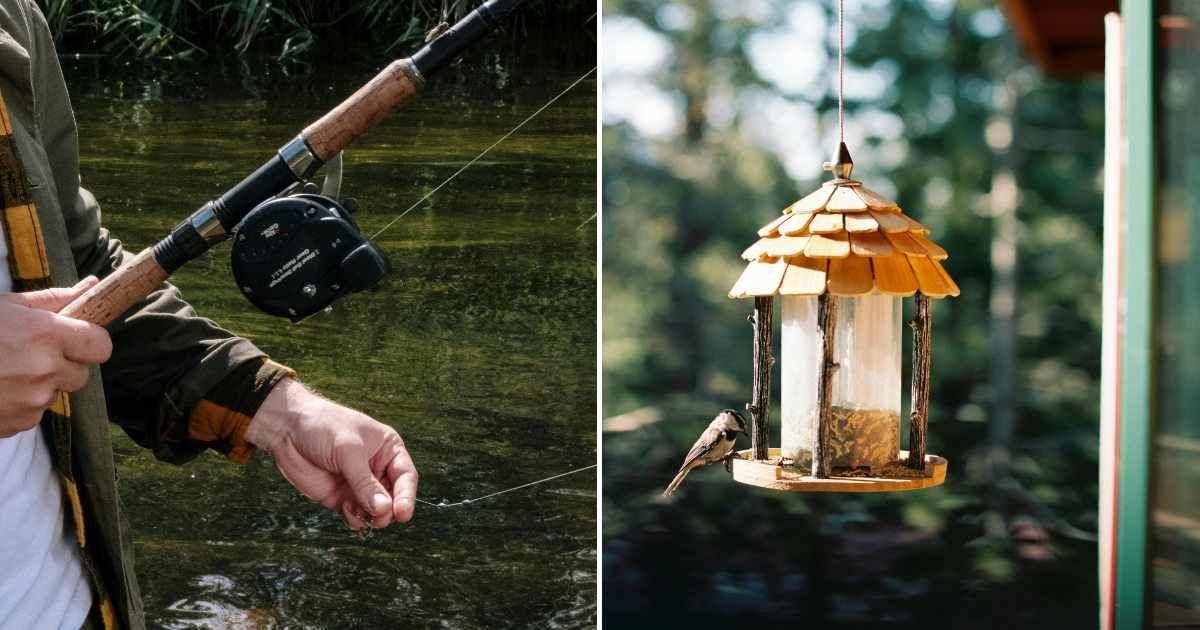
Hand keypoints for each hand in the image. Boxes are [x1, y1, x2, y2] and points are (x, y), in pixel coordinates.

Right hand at [0, 277, 111, 437]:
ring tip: (6, 371)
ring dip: (40, 385)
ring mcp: (31, 401)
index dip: (90, 342)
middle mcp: (44, 370)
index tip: (77, 338)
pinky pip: (33, 414)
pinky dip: (21, 404)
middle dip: (64, 365)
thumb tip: (91, 286)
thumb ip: (54, 300)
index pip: (101, 346)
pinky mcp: (17, 424)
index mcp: (45, 336)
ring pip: (55, 395)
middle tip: (33, 354)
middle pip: (81, 374)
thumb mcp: (6, 306)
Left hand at [246, 378, 417, 530]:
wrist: (287, 428)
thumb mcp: (348, 451)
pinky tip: (346, 511)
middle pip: (393, 498)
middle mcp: (377, 469)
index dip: (407, 496)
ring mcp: (358, 485)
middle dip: (387, 510)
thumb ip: (365, 482)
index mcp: (388, 450)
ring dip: (371, 517)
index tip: (403, 513)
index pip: (406, 476)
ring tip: (359, 513)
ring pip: (375, 511)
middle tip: (378, 517)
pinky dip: (355, 519)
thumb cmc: (323, 427)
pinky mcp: (341, 497)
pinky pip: (355, 515)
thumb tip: (383, 509)